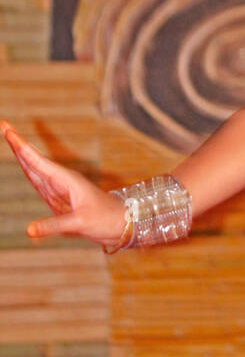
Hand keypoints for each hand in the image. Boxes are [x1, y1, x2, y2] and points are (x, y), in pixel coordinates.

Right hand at [1, 120, 126, 249]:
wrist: (120, 224)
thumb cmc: (105, 219)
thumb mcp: (79, 223)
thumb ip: (53, 226)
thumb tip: (28, 230)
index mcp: (65, 180)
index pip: (37, 161)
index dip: (21, 146)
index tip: (8, 130)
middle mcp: (60, 181)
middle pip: (33, 160)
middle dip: (18, 144)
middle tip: (4, 125)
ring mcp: (58, 190)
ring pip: (35, 169)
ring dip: (22, 155)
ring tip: (10, 138)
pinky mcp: (58, 200)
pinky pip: (39, 184)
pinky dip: (29, 172)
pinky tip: (24, 165)